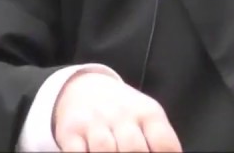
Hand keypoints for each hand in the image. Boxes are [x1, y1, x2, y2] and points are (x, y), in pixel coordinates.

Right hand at [52, 70, 181, 151]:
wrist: (83, 87)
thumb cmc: (122, 111)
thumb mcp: (146, 116)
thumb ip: (160, 139)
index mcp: (147, 112)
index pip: (163, 142)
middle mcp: (121, 115)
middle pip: (134, 149)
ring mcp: (94, 122)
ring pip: (105, 151)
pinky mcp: (70, 131)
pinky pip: (77, 152)